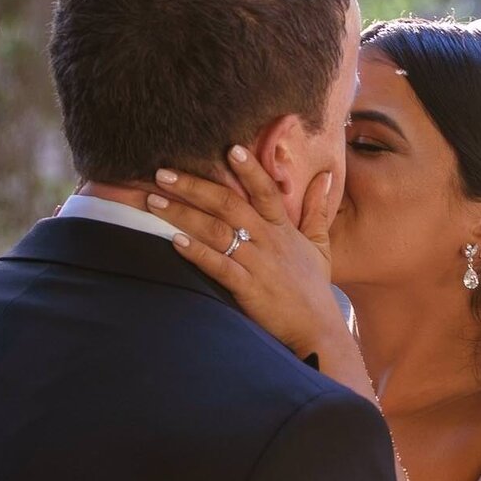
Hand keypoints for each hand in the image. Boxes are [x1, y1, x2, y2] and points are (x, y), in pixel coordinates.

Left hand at [152, 146, 342, 357]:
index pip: (266, 191)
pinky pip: (218, 265)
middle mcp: (268, 241)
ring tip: (154, 200)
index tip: (229, 148)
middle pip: (229, 204)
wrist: (318, 331)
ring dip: (182, 214)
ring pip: (216, 231)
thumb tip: (326, 176)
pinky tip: (173, 240)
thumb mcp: (321, 245)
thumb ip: (317, 209)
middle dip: (194, 186)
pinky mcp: (247, 288)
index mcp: (283, 228)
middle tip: (163, 172)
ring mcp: (257, 264)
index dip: (250, 170)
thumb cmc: (314, 289)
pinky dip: (196, 252)